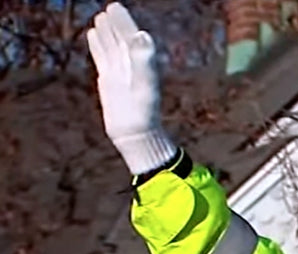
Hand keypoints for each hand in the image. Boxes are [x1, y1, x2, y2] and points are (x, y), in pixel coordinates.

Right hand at [86, 2, 175, 174]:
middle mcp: (132, 66)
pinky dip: (98, 46)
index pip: (132, 37)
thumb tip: (143, 35)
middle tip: (110, 7)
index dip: (125, 22)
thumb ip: (144, 60)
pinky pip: (102, 58)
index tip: (115, 7)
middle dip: (116, 23)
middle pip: (122, 39)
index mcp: (142, 63)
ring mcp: (120, 73)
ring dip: (106, 32)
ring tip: (100, 17)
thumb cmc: (143, 113)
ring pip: (111, 46)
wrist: (135, 135)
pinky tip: (92, 36)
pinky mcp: (109, 81)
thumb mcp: (144, 85)